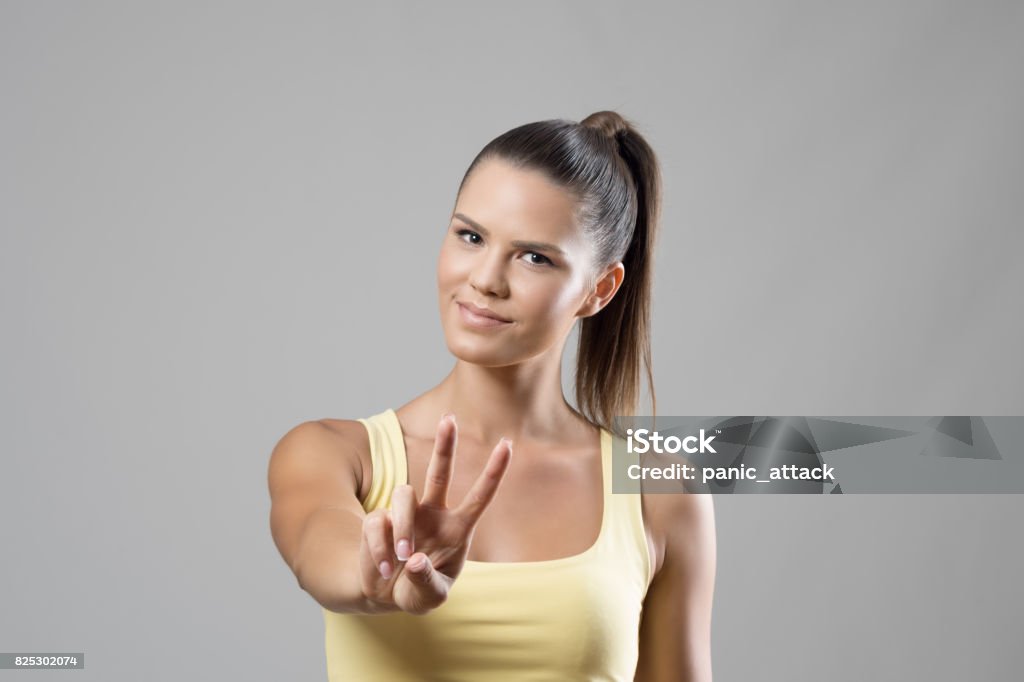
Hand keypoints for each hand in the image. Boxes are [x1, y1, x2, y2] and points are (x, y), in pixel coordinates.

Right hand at [358, 413, 511, 614]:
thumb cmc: (418, 591)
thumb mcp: (431, 598)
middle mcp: (432, 514)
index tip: (507, 444)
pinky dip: (378, 549)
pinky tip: (382, 569)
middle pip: (440, 472)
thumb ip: (427, 582)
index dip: (494, 471)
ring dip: (402, 528)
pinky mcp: (378, 519)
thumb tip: (414, 559)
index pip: (480, 496)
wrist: (384, 596)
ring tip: (401, 557)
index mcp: (457, 529)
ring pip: (403, 495)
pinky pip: (377, 523)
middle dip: (445, 445)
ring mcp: (405, 514)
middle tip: (449, 419)